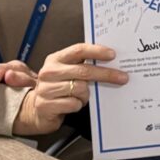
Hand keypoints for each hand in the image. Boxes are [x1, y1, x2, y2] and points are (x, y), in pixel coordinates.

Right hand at [12, 43, 127, 136]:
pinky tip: (73, 104)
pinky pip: (73, 104)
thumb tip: (110, 60)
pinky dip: (78, 105)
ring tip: (82, 96)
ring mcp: (46, 89)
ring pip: (80, 89)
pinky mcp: (46, 105)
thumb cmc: (59, 87)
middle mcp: (49, 72)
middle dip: (106, 74)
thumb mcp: (67, 71)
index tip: (113, 55)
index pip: (78, 50)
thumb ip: (83, 64)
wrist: (37, 109)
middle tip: (123, 77)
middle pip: (84, 70)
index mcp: (56, 59)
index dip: (97, 51)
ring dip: (86, 95)